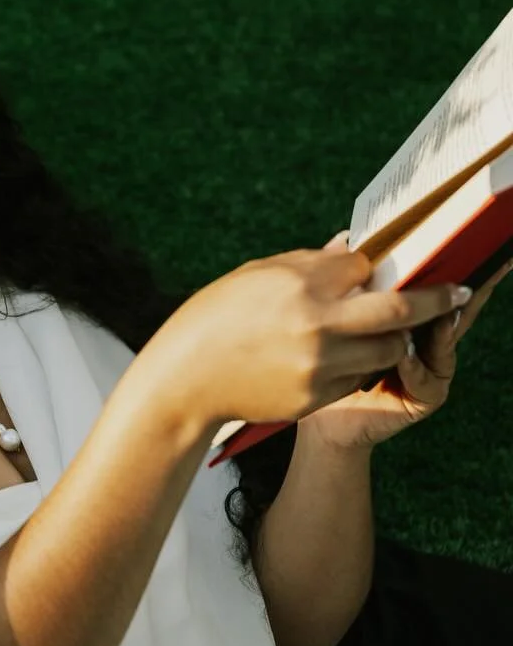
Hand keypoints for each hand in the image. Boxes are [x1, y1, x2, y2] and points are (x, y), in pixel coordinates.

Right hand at [151, 241, 473, 431]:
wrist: (185, 379)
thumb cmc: (216, 317)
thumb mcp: (257, 275)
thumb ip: (310, 263)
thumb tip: (354, 249)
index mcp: (301, 283)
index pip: (368, 267)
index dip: (385, 267)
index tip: (411, 266)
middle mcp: (317, 323)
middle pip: (399, 309)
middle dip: (436, 301)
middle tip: (459, 294)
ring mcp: (319, 364)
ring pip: (388, 349)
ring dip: (396, 339)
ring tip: (393, 331)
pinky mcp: (316, 396)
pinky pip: (358, 378)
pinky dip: (360, 366)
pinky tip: (344, 359)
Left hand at [299, 235, 512, 450]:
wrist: (320, 416)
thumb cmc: (324, 360)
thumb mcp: (335, 315)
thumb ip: (347, 282)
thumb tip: (347, 238)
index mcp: (408, 314)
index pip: (434, 285)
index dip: (452, 264)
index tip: (466, 240)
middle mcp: (426, 338)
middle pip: (453, 309)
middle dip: (466, 290)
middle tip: (469, 268)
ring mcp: (430, 367)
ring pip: (446, 342)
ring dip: (443, 327)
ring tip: (445, 312)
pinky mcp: (424, 397)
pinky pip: (426, 380)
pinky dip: (415, 367)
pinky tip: (404, 357)